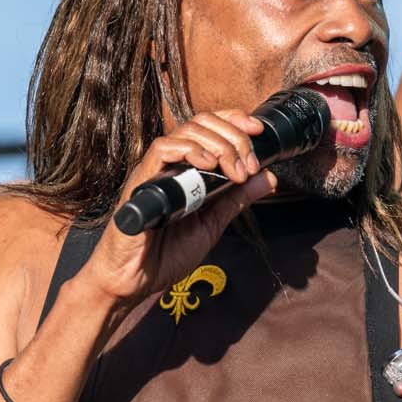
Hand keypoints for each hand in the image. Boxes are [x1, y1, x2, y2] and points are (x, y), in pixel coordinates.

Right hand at [86, 110, 277, 309]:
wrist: (134, 281)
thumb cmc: (165, 255)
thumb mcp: (212, 224)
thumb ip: (236, 199)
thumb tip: (268, 177)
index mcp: (186, 169)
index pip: (209, 126)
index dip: (234, 119)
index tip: (258, 131)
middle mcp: (170, 164)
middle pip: (202, 122)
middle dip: (234, 137)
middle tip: (249, 166)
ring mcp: (155, 171)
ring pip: (186, 131)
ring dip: (219, 144)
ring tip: (235, 170)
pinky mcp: (141, 182)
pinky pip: (162, 150)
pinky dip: (189, 150)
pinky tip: (208, 164)